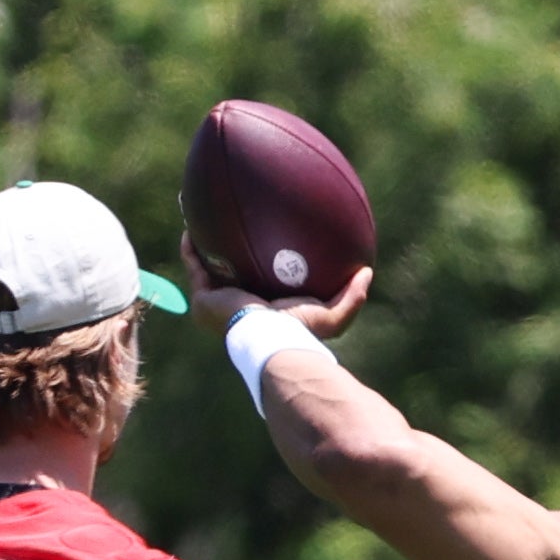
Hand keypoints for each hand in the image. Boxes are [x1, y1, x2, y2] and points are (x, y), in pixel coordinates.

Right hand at [181, 234, 372, 338]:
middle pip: (228, 274)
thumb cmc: (300, 332)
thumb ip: (351, 296)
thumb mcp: (332, 314)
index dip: (255, 264)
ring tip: (201, 217)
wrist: (272, 342)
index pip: (256, 284)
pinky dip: (192, 247)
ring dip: (202, 245)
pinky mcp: (204, 299)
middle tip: (228, 227)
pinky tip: (193, 226)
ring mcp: (216, 304)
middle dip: (225, 253)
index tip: (260, 242)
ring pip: (205, 268)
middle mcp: (235, 307)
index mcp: (261, 309)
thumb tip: (367, 272)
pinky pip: (194, 266)